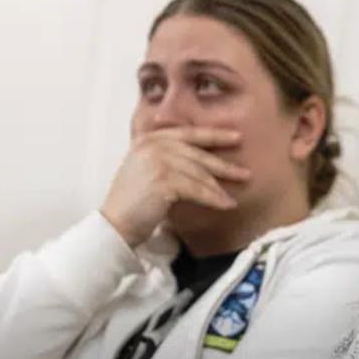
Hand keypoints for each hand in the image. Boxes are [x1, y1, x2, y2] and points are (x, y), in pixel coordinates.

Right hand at [100, 127, 250, 247]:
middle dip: (223, 164)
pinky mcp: (163, 181)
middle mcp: (153, 146)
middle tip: (245, 172)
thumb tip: (202, 159)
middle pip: (197, 154)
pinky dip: (213, 198)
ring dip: (219, 187)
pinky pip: (197, 189)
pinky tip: (226, 204)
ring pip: (199, 173)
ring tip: (234, 196)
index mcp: (149, 139)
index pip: (188, 134)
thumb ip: (167, 158)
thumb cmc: (132, 202)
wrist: (113, 224)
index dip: (214, 135)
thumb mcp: (146, 170)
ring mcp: (157, 161)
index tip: (236, 136)